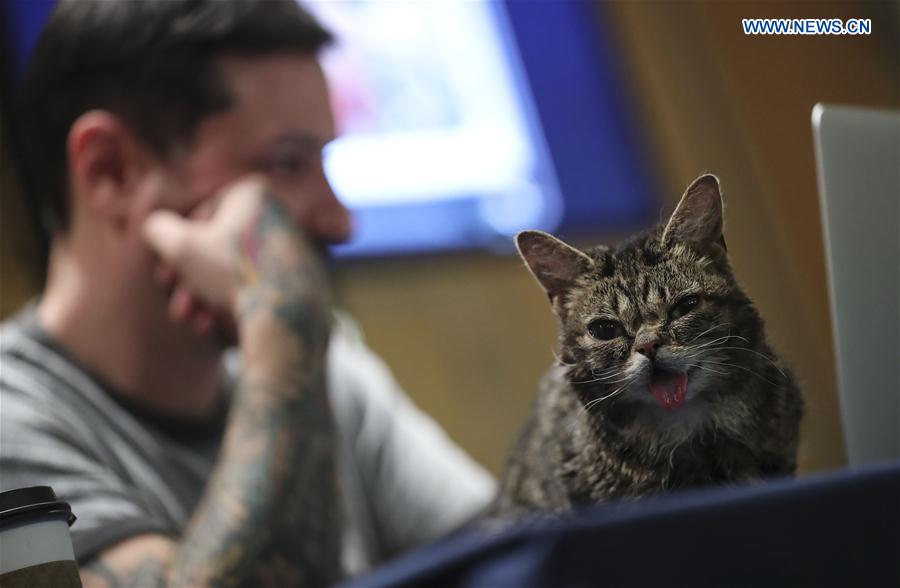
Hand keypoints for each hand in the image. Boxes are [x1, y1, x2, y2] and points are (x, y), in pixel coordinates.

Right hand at [142, 176, 327, 333]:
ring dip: (208, 299)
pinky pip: (263, 287)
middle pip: (221, 249)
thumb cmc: (232, 272)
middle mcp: (281, 215)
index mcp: (256, 194)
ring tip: (195, 321)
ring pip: (238, 271)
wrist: (287, 314)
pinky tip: (219, 327)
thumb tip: (156, 225)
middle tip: (179, 309)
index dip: (176, 249)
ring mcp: (297, 247)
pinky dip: (239, 304)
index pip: (203, 216)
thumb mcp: (180, 246)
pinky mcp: (308, 278)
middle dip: (191, 282)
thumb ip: (159, 228)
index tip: (164, 278)